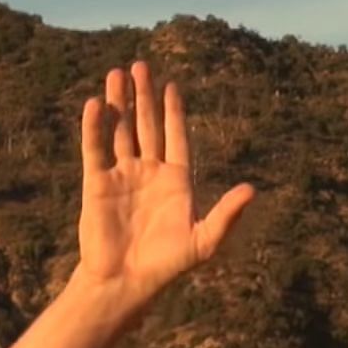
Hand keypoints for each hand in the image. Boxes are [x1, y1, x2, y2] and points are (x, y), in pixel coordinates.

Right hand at [71, 61, 254, 309]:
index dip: (173, 111)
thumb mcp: (204, 240)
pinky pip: (94, 149)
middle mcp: (149, 172)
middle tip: (141, 65)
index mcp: (176, 180)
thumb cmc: (167, 264)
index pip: (176, 136)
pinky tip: (96, 104)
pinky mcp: (96, 184)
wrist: (126, 281)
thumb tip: (252, 190)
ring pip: (119, 131)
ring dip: (118, 103)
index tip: (172, 85)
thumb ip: (227, 214)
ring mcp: (122, 175)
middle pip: (146, 126)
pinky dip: (94, 127)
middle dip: (144, 96)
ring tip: (116, 73)